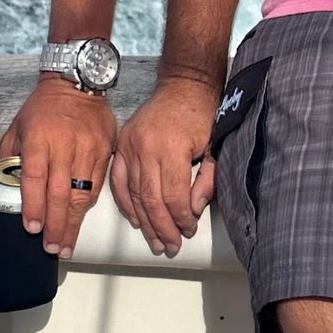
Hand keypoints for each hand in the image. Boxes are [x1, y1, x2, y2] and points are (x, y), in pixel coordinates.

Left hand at [0, 77, 117, 257]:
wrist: (77, 83)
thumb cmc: (42, 108)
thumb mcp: (18, 127)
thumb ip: (10, 157)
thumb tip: (3, 186)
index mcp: (38, 138)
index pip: (35, 178)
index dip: (33, 206)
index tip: (32, 228)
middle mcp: (64, 144)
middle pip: (60, 193)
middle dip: (56, 225)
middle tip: (52, 248)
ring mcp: (87, 148)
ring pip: (81, 194)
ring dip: (73, 223)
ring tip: (66, 244)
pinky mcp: (104, 151)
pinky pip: (96, 186)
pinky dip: (87, 206)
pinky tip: (79, 220)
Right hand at [110, 75, 218, 258]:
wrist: (182, 85)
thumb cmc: (202, 115)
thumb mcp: (214, 146)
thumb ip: (207, 181)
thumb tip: (193, 210)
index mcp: (172, 147)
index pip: (173, 196)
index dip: (181, 219)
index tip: (188, 231)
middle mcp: (146, 147)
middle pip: (151, 199)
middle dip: (162, 228)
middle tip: (170, 247)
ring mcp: (129, 145)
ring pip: (133, 194)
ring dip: (144, 222)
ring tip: (155, 241)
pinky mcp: (121, 144)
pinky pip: (118, 181)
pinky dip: (125, 203)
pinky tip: (136, 220)